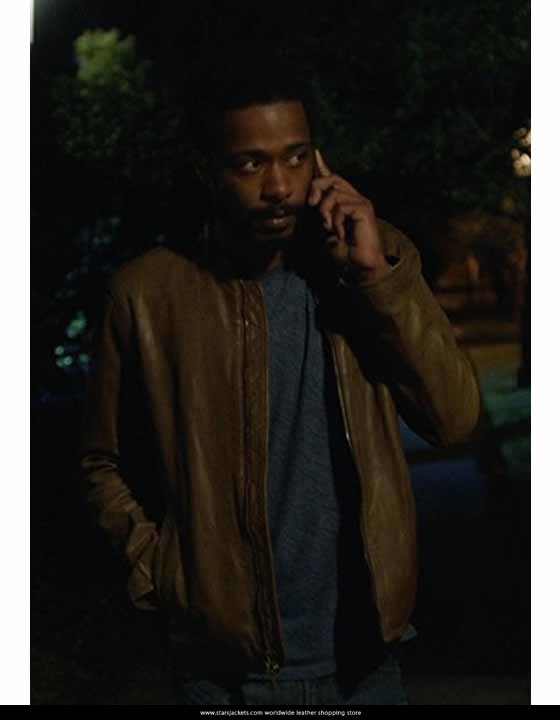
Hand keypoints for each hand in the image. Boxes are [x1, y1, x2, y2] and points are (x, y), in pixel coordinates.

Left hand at [308, 149, 390, 280]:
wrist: (358, 266)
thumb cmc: (343, 252)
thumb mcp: (325, 230)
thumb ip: (320, 215)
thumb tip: (311, 202)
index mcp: (346, 202)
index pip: (334, 178)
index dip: (323, 166)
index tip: (315, 153)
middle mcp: (355, 198)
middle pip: (332, 179)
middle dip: (317, 188)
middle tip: (311, 204)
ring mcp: (361, 202)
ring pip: (333, 194)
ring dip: (325, 213)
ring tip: (329, 229)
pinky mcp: (364, 209)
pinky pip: (342, 206)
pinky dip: (336, 221)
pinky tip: (340, 233)